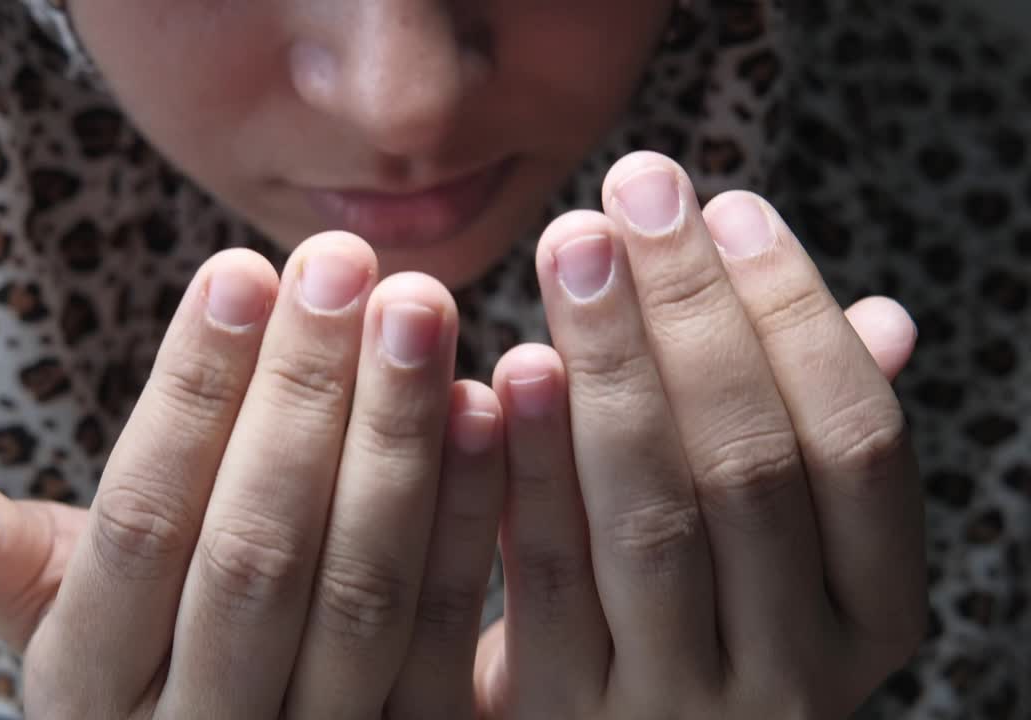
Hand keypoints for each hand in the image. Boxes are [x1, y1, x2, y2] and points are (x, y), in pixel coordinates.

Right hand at [0, 233, 508, 717]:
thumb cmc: (131, 666)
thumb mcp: (48, 617)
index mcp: (92, 686)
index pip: (142, 522)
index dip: (191, 395)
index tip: (238, 268)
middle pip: (257, 550)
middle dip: (303, 399)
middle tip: (345, 262)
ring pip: (362, 591)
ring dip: (397, 443)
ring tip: (419, 310)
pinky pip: (448, 633)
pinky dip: (470, 518)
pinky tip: (492, 404)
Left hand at [473, 152, 924, 717]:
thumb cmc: (696, 634)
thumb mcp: (779, 567)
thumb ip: (817, 462)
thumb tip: (888, 319)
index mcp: (868, 620)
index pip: (857, 446)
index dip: (798, 318)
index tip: (733, 209)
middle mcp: (793, 677)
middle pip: (750, 466)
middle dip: (694, 312)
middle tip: (636, 191)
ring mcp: (678, 707)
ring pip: (652, 517)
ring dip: (615, 365)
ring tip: (577, 247)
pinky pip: (547, 578)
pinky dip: (534, 466)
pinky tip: (511, 368)